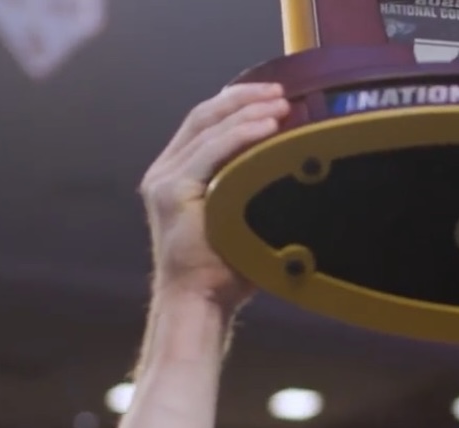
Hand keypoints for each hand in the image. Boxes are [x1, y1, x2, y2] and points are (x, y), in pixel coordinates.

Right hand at [140, 82, 289, 310]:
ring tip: (281, 105)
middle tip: (281, 93)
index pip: (205, 124)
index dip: (237, 103)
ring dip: (247, 112)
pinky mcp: (172, 192)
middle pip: (203, 116)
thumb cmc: (224, 274)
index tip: (272, 96)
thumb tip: (293, 170)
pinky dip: (241, 136)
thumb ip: (251, 191)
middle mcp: (165, 172)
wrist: (199, 303)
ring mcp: (165, 181)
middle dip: (244, 98)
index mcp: (177, 175)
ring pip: (208, 130)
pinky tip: (267, 127)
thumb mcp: (242, 221)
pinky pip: (211, 152)